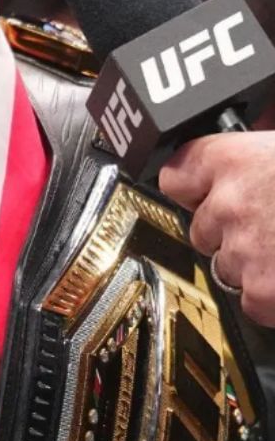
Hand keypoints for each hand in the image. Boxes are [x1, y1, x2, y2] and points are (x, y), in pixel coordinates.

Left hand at [159, 132, 274, 321]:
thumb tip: (250, 140)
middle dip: (230, 233)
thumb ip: (256, 152)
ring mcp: (241, 252)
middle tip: (271, 227)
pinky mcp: (262, 293)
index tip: (206, 193)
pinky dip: (270, 296)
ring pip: (224, 266)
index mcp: (232, 160)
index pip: (176, 176)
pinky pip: (251, 300)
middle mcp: (226, 205)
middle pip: (201, 228)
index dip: (195, 189)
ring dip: (251, 265)